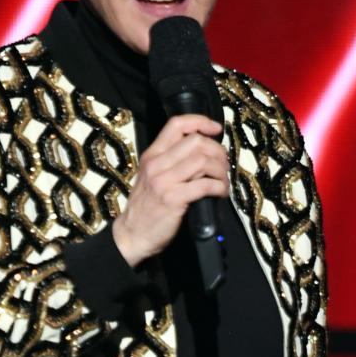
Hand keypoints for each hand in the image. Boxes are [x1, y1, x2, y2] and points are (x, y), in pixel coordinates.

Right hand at [112, 113, 227, 266]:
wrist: (132, 235)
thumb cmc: (146, 209)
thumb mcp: (151, 177)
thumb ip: (170, 161)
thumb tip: (202, 151)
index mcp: (152, 155)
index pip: (177, 124)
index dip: (201, 122)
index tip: (216, 129)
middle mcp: (156, 164)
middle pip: (196, 141)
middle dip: (218, 151)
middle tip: (223, 164)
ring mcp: (163, 181)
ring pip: (203, 161)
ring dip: (221, 171)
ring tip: (222, 181)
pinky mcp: (173, 199)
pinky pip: (205, 185)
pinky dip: (219, 187)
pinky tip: (219, 193)